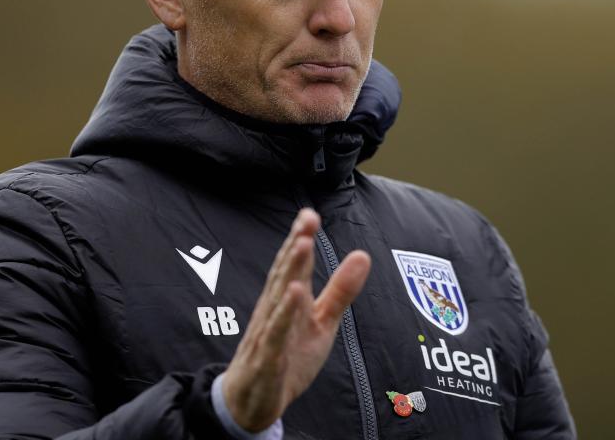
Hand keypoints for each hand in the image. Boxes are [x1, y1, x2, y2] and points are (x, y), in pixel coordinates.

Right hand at [221, 208, 370, 431]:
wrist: (251, 400)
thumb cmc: (287, 355)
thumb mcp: (322, 322)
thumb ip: (341, 290)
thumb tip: (363, 255)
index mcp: (288, 299)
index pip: (295, 264)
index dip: (302, 237)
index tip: (310, 213)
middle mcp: (275, 310)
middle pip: (285, 273)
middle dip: (296, 244)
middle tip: (307, 218)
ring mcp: (268, 333)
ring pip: (278, 298)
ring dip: (290, 271)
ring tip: (301, 245)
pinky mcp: (266, 359)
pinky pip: (275, 335)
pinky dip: (283, 315)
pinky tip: (292, 296)